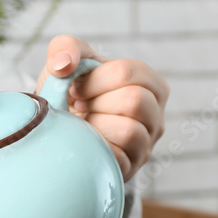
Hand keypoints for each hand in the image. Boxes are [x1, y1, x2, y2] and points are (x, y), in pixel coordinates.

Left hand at [36, 35, 168, 181]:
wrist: (61, 132)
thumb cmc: (70, 94)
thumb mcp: (67, 65)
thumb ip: (65, 48)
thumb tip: (63, 65)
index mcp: (150, 83)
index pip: (127, 73)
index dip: (92, 80)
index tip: (75, 89)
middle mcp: (156, 114)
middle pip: (134, 101)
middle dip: (95, 102)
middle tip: (79, 108)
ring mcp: (146, 145)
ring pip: (130, 131)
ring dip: (95, 126)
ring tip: (83, 125)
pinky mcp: (130, 169)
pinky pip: (117, 159)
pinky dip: (95, 149)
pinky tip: (85, 143)